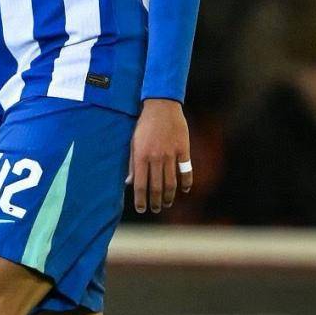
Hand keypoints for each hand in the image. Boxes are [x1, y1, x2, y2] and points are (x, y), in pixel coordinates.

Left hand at [127, 98, 192, 214]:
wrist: (162, 106)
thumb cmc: (145, 125)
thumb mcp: (133, 142)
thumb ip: (132, 163)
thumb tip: (129, 182)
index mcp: (141, 156)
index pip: (140, 185)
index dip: (141, 200)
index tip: (141, 209)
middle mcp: (156, 157)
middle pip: (156, 187)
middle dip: (155, 202)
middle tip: (155, 209)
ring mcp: (171, 154)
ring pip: (171, 182)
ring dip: (169, 196)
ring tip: (167, 203)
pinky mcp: (183, 150)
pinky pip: (186, 171)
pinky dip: (186, 182)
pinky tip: (184, 189)